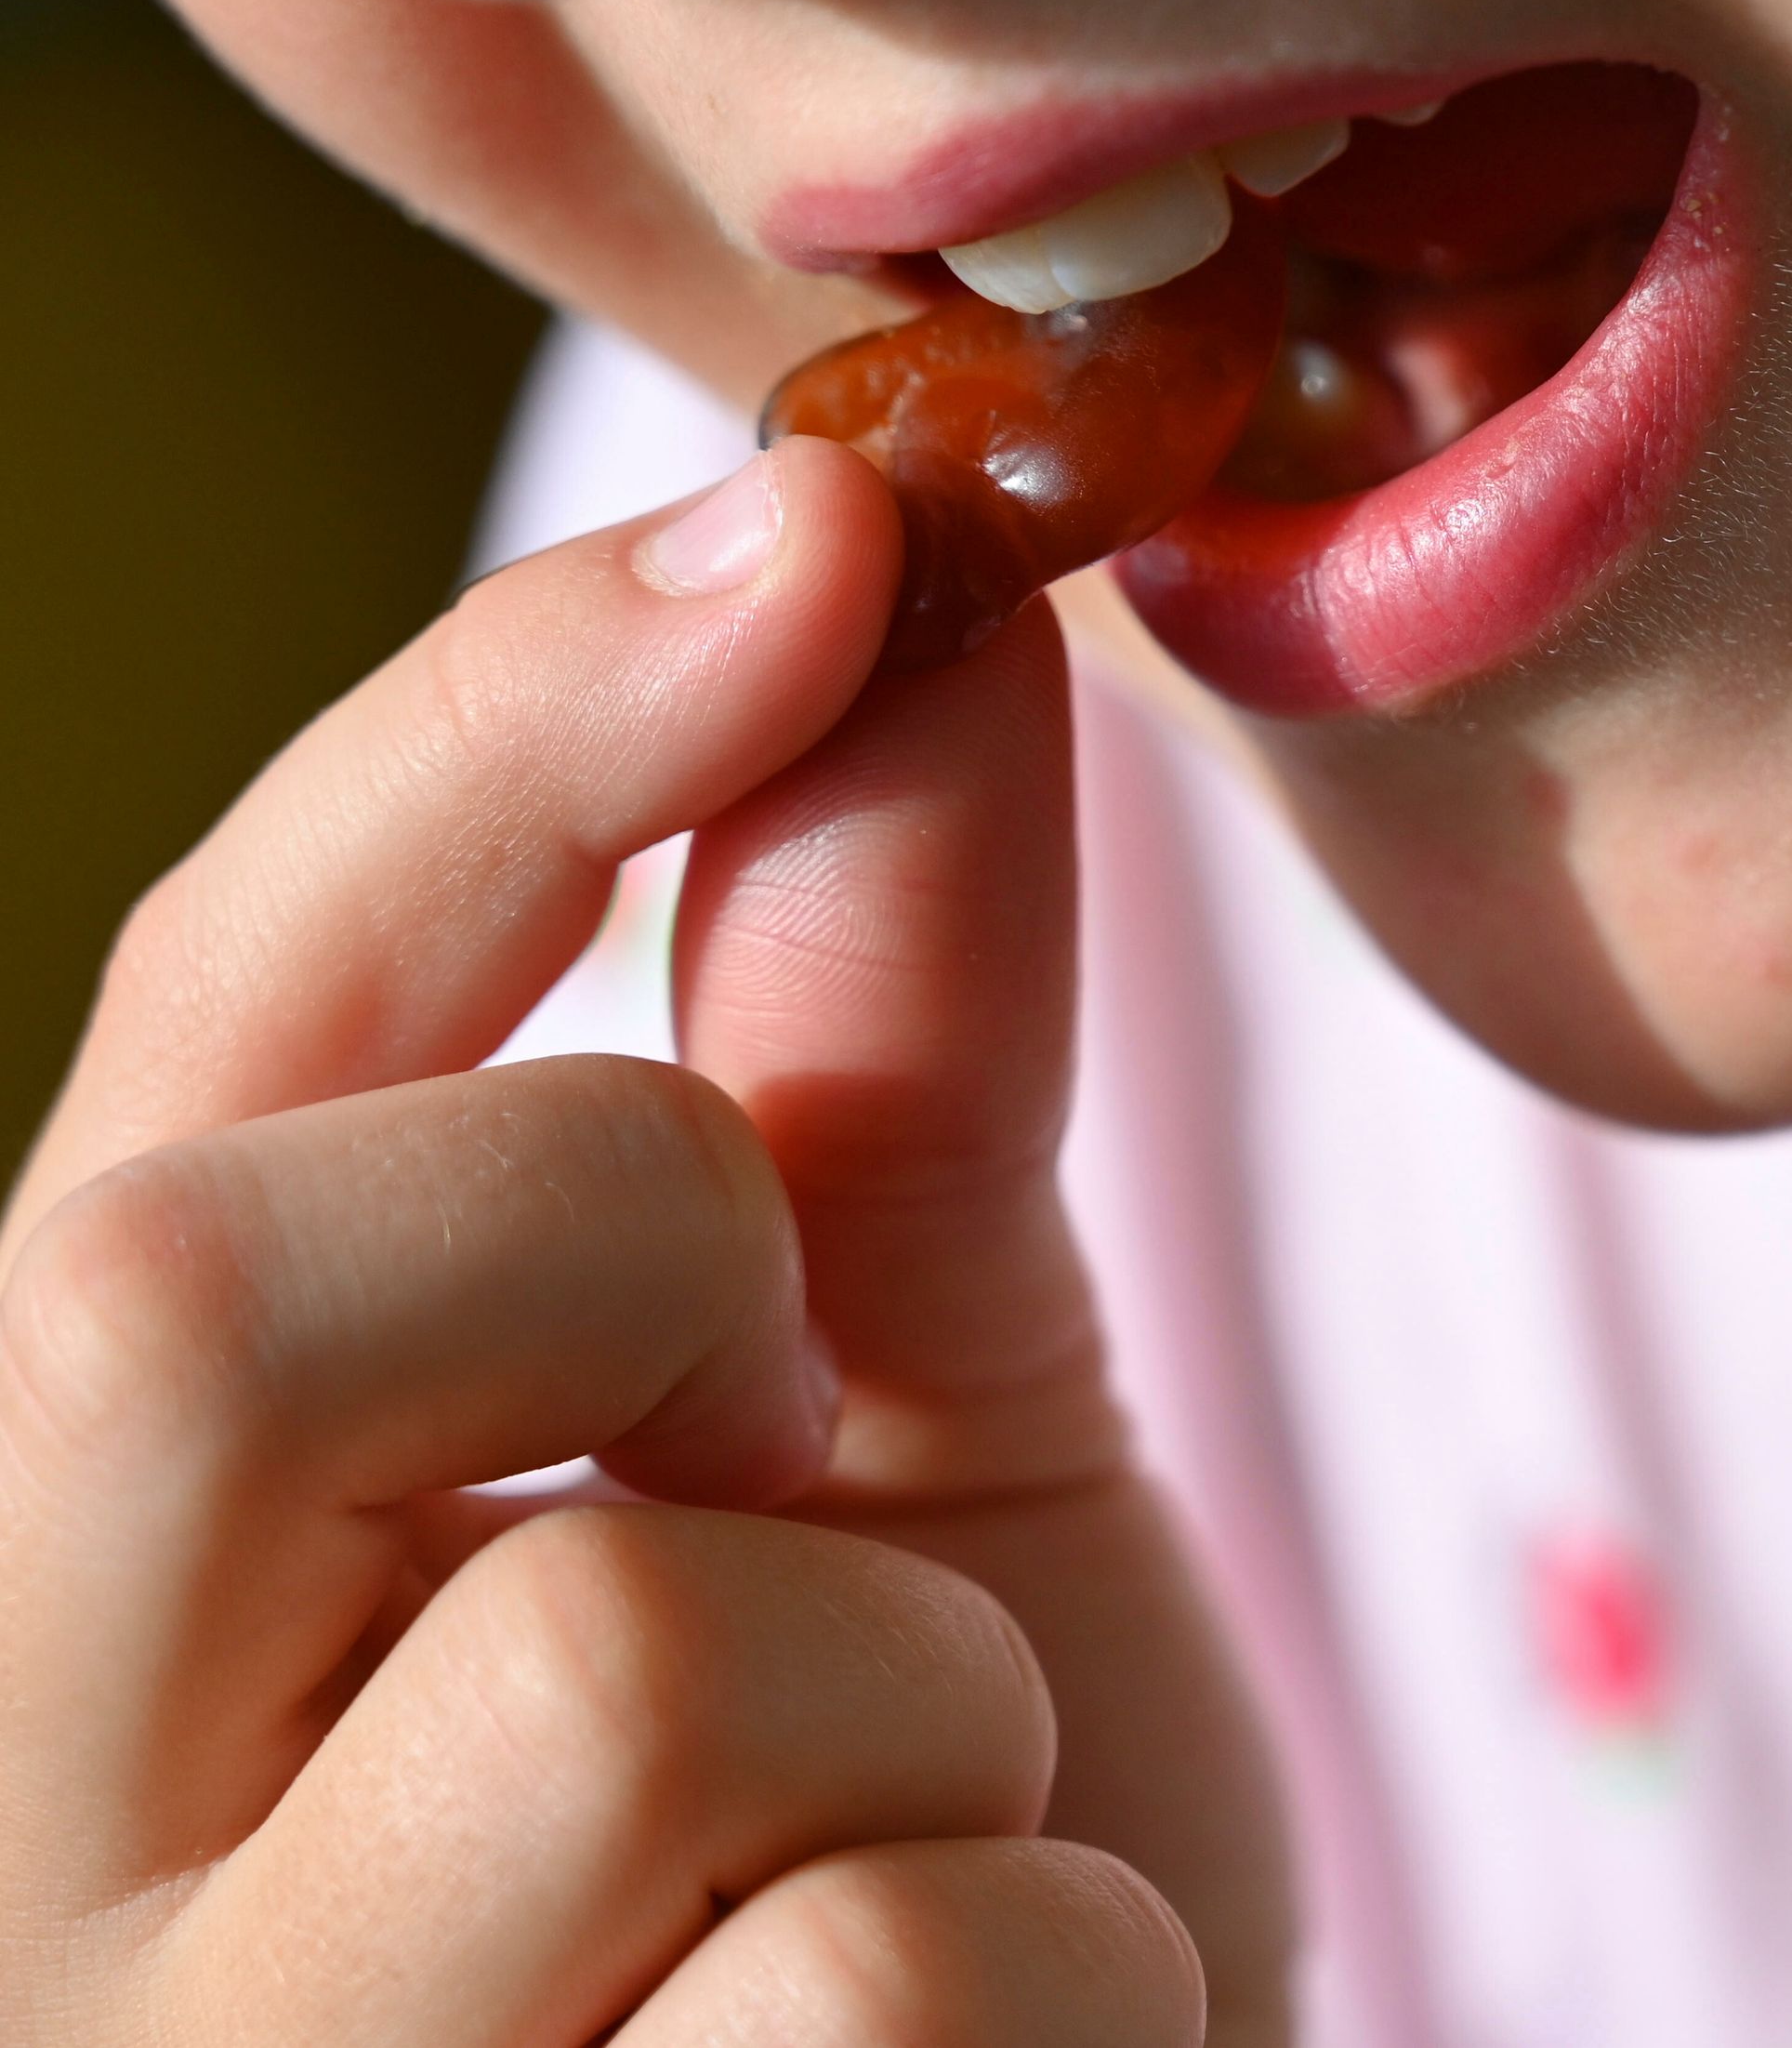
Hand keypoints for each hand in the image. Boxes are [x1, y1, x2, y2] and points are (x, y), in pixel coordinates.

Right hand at [0, 436, 1291, 2042]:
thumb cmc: (977, 1856)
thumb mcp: (934, 1436)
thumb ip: (879, 1057)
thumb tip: (895, 593)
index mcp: (106, 1575)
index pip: (176, 1057)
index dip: (476, 744)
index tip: (821, 517)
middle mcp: (26, 1848)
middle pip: (179, 1299)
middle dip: (640, 1228)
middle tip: (808, 1408)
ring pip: (616, 1660)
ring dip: (932, 1708)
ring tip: (929, 1864)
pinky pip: (872, 1985)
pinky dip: (1062, 1977)